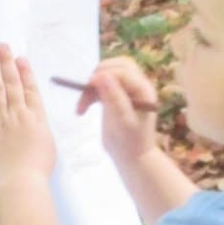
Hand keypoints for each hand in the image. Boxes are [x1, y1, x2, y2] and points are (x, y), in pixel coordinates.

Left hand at [0, 45, 56, 196]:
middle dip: (7, 64)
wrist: (19, 182)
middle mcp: (19, 115)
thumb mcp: (48, 144)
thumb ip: (40, 127)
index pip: (30, 89)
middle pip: (12, 85)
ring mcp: (2, 122)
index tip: (20, 59)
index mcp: (37, 118)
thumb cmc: (38, 170)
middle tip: (3, 46)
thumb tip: (34, 120)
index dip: (25, 72)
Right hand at [77, 57, 159, 173]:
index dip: (104, 74)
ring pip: (108, 74)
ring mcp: (127, 90)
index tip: (87, 87)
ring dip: (91, 87)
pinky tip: (83, 108)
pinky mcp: (117, 96)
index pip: (123, 70)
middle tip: (85, 91)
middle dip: (98, 76)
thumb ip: (114, 97)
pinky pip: (103, 86)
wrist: (132, 158)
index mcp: (143, 90)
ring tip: (80, 107)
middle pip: (117, 66)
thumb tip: (102, 76)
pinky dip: (91, 94)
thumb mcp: (122, 122)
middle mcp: (137, 86)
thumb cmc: (129, 143)